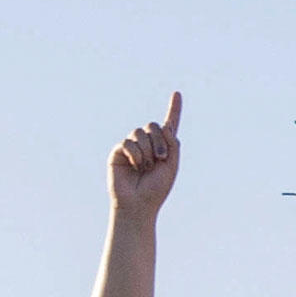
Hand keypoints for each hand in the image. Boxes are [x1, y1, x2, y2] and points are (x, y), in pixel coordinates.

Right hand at [108, 92, 180, 215]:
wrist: (139, 203)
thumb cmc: (156, 188)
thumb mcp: (172, 166)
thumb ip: (172, 144)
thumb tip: (166, 126)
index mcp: (164, 147)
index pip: (169, 125)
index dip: (174, 109)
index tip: (177, 93)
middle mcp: (148, 144)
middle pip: (154, 126)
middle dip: (160, 141)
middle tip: (161, 160)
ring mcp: (132, 146)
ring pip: (140, 132)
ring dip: (148, 150)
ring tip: (146, 167)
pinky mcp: (119, 151)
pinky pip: (128, 143)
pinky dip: (135, 155)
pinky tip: (135, 166)